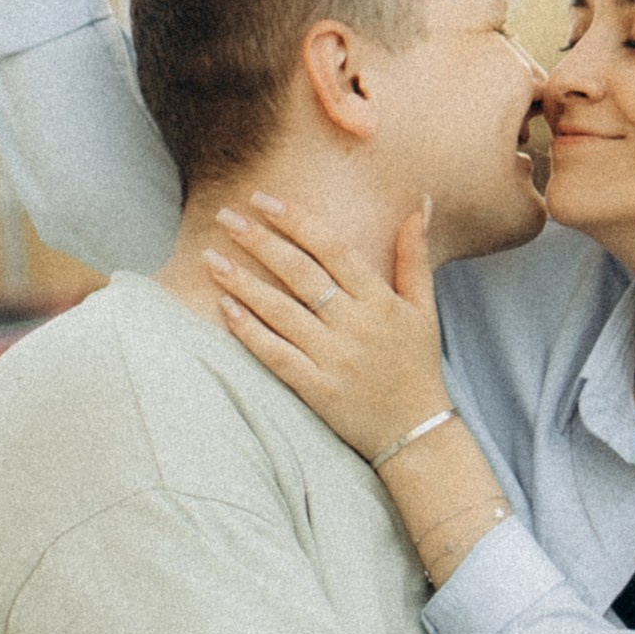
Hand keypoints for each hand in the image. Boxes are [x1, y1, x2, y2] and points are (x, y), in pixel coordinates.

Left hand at [209, 195, 451, 458]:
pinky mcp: (316, 388)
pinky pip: (275, 354)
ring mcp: (334, 358)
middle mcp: (355, 325)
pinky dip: (248, 331)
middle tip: (226, 217)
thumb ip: (415, 255)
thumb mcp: (424, 308)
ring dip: (242, 282)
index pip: (332, 249)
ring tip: (210, 257)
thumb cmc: (417, 365)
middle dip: (260, 241)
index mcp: (379, 300)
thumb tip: (421, 203)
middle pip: (300, 274)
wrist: (416, 432)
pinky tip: (224, 307)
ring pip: (280, 312)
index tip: (264, 200)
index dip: (296, 221)